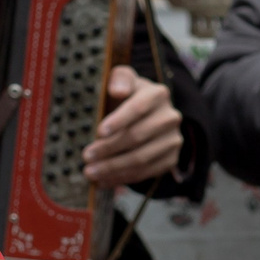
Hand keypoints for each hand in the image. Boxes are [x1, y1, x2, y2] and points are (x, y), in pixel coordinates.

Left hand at [83, 65, 183, 188]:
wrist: (147, 115)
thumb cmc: (127, 96)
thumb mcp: (122, 80)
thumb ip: (119, 79)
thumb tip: (118, 90)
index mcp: (157, 94)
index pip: (139, 108)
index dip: (119, 120)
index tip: (99, 132)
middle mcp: (170, 117)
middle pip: (138, 136)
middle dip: (109, 148)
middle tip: (86, 156)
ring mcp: (173, 140)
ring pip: (141, 158)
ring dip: (113, 168)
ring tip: (91, 172)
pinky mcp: (170, 159)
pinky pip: (146, 173)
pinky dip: (123, 178)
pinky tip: (104, 180)